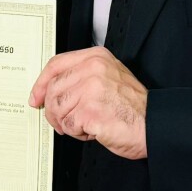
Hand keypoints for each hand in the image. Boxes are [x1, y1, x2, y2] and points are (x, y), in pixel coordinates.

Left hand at [28, 48, 148, 160]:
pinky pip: (68, 125)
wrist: (154, 125)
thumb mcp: (109, 78)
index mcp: (96, 57)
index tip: (36, 97)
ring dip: (68, 123)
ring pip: (57, 109)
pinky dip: (78, 133)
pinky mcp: (90, 111)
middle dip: (55, 111)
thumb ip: (81, 77)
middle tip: (67, 121)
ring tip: (86, 124)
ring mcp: (91, 89)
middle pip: (53, 90)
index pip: (56, 64)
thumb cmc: (134, 108)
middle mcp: (93, 69)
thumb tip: (51, 90)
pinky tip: (93, 130)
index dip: (41, 84)